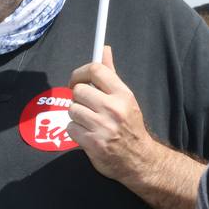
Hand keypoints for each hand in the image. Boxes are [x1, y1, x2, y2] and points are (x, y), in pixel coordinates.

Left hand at [67, 45, 157, 183]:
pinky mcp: (92, 142)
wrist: (139, 160)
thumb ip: (111, 74)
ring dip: (77, 116)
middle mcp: (113, 108)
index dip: (80, 73)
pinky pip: (70, 128)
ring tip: (89, 122)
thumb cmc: (129, 126)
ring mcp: (102, 126)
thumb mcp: (125, 98)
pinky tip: (87, 135)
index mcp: (123, 94)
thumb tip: (103, 49)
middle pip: (78, 91)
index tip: (76, 80)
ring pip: (72, 109)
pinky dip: (75, 132)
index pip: (95, 70)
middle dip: (78, 99)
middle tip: (87, 107)